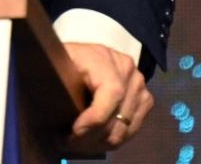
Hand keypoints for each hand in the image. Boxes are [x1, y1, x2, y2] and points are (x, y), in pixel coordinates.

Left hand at [63, 41, 151, 156]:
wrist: (80, 58)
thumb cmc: (64, 63)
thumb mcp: (56, 68)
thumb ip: (61, 85)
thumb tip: (61, 114)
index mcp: (103, 57)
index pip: (112, 91)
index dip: (96, 117)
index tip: (75, 132)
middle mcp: (126, 68)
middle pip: (119, 114)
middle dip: (93, 136)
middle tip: (68, 143)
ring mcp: (138, 83)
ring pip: (126, 126)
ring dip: (101, 141)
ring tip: (79, 143)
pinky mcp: (144, 98)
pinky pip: (133, 128)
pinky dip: (114, 138)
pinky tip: (96, 139)